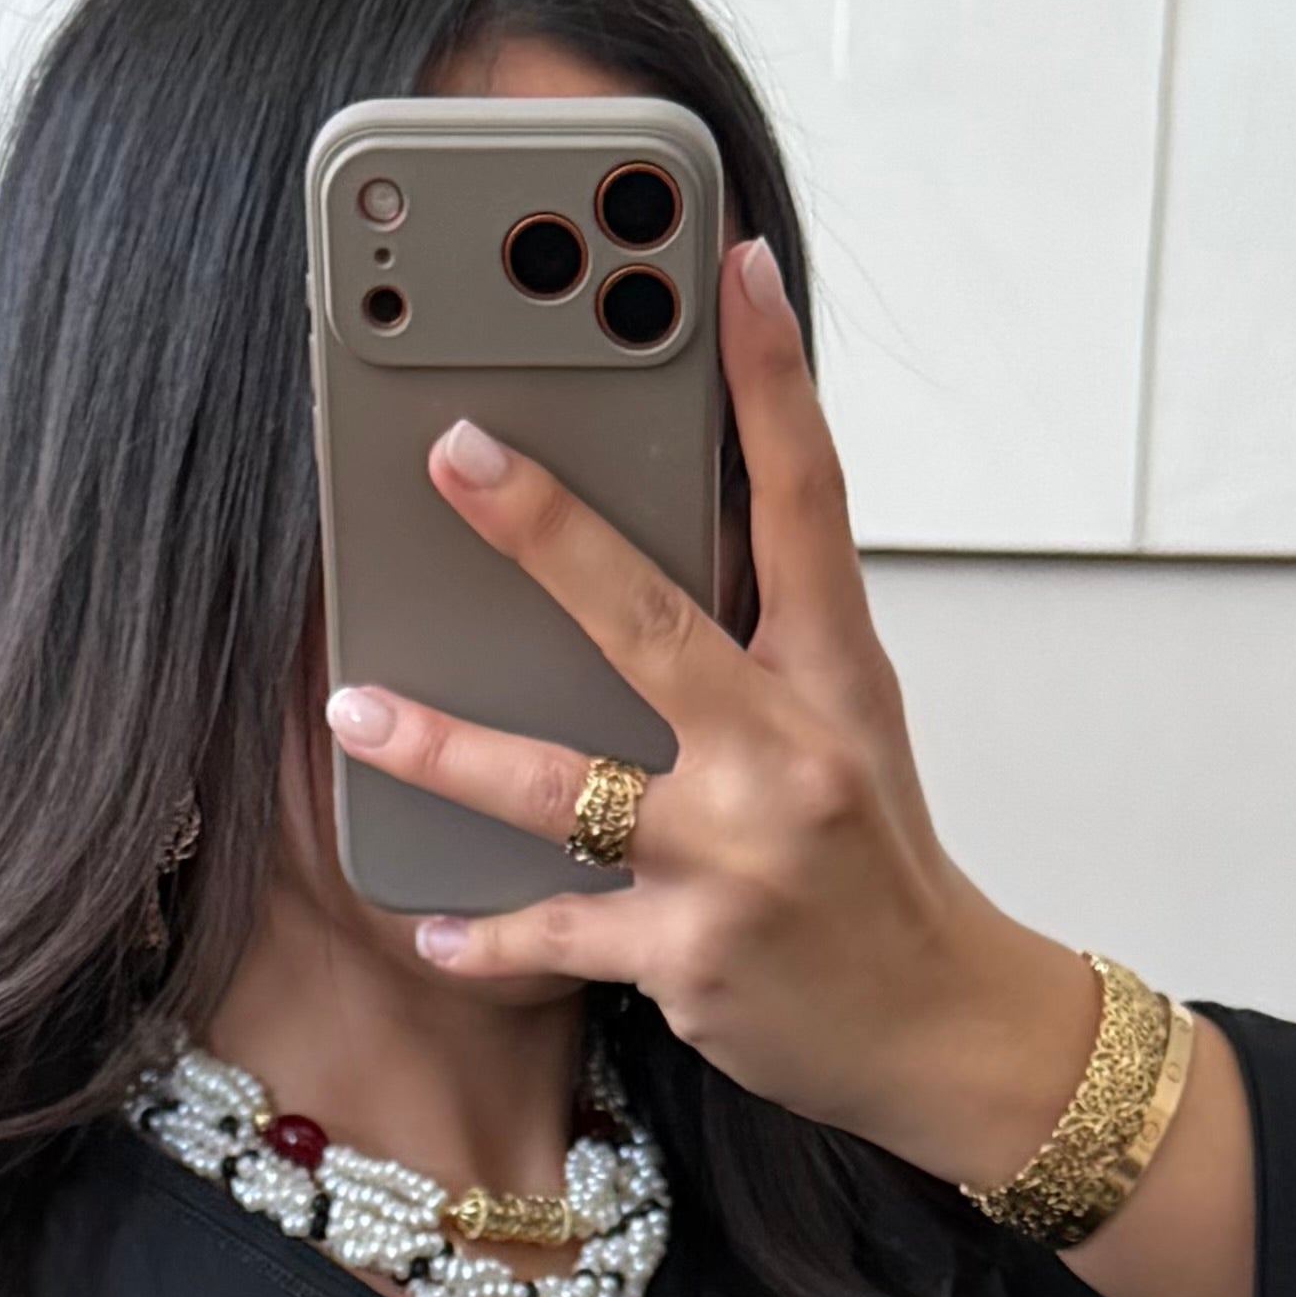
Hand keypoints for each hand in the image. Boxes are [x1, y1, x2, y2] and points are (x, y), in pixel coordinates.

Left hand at [327, 239, 1090, 1181]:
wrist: (939, 1028)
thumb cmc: (874, 865)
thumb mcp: (847, 727)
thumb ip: (760, 639)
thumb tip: (644, 547)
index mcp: (835, 676)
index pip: (809, 501)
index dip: (772, 378)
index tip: (730, 268)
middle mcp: (788, 755)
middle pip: (651, 620)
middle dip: (546, 532)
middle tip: (455, 455)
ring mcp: (737, 858)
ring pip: (566, 787)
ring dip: (447, 748)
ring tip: (357, 708)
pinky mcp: (692, 956)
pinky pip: (559, 936)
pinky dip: (488, 937)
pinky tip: (429, 927)